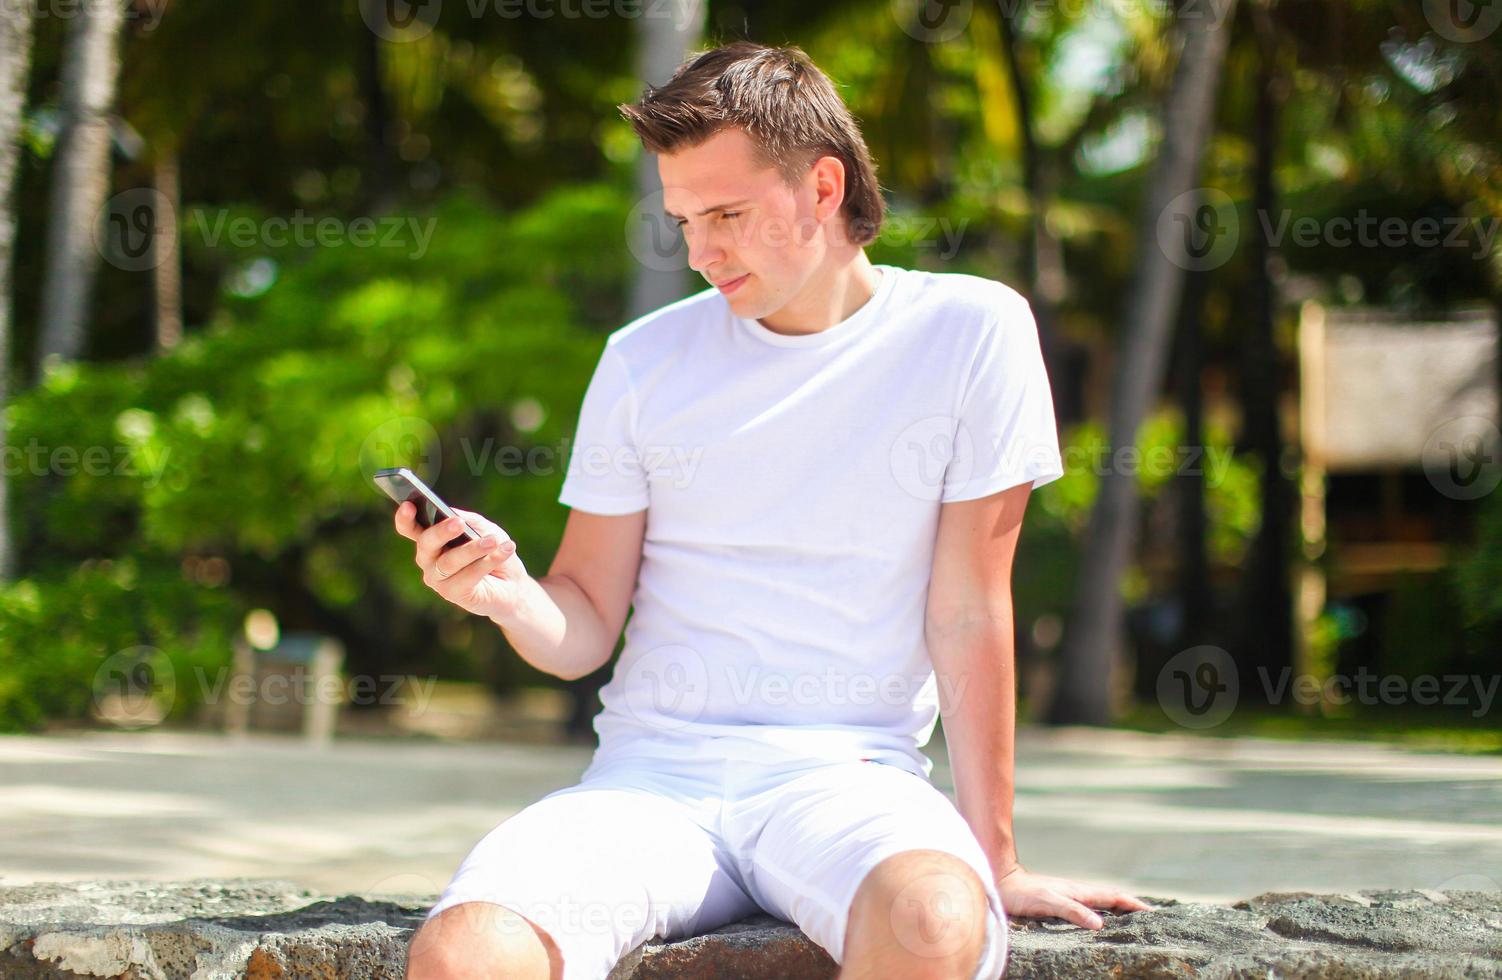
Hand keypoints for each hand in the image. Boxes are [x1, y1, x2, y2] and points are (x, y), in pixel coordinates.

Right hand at [395, 502, 528, 620]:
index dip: (405, 518)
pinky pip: (467, 576)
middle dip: (441, 532)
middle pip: (426, 543)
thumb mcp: (485, 529)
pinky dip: (488, 562)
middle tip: (459, 523)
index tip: (408, 505)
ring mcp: (438, 579)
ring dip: (474, 549)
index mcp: (432, 540)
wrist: (512, 584)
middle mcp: (429, 560)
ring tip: (493, 540)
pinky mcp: (452, 594)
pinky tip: (504, 551)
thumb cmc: (494, 551)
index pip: (410, 528)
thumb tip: (453, 514)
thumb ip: (470, 520)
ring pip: (449, 561)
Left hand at [995, 865, 1152, 929]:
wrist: (1001, 882)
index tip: (1152, 912)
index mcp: (1079, 891)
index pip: (1113, 897)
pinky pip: (1086, 906)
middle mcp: (1077, 892)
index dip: (1133, 904)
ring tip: (1130, 919)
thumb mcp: (1048, 902)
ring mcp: (1068, 895)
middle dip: (1130, 905)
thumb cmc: (1022, 894)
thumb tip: (1100, 924)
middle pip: (1110, 898)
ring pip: (1099, 901)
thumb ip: (1073, 911)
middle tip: (1148, 916)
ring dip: (1116, 908)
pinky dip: (1099, 911)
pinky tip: (1097, 920)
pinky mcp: (1058, 900)